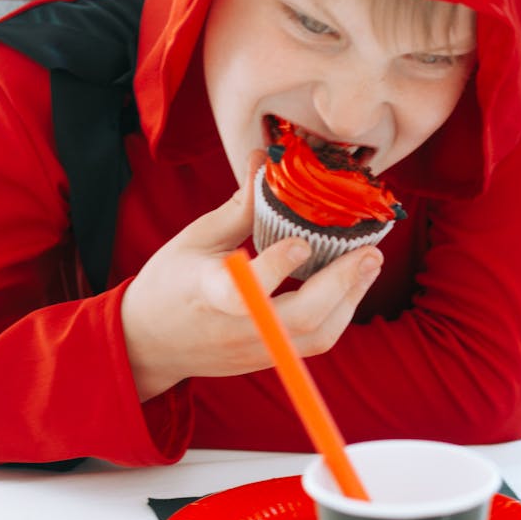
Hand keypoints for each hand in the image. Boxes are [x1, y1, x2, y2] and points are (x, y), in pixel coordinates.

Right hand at [120, 152, 382, 400]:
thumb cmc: (170, 284)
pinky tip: (353, 283)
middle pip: (297, 320)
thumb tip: (264, 160)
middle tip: (370, 251)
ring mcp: (256, 349)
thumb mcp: (195, 239)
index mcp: (207, 295)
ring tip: (370, 262)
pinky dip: (340, 314)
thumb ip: (238, 209)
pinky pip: (315, 344)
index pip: (242, 291)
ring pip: (315, 338)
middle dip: (340, 285)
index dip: (274, 269)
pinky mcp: (269, 358)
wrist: (150, 345)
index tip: (300, 242)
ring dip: (350, 300)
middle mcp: (236, 328)